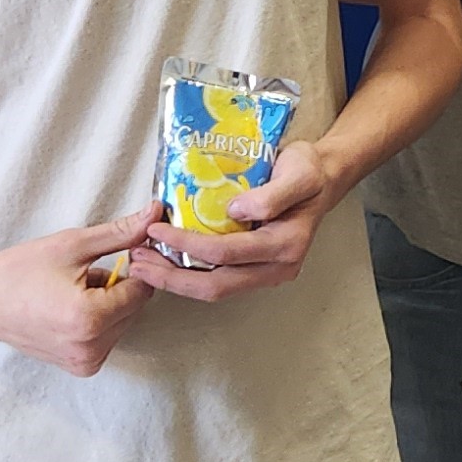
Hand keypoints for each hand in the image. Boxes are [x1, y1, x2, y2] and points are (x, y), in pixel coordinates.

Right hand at [0, 213, 159, 372]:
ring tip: (74, 291)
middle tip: (85, 272)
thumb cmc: (19, 271)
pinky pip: (107, 337)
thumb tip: (155, 214)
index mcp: (90, 319)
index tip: (121, 252)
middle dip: (120, 286)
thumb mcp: (72, 245)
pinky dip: (99, 320)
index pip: (143, 289)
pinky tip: (70, 308)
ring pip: (123, 323)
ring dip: (110, 303)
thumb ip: (120, 232)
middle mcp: (90, 348)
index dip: (136, 266)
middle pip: (135, 308)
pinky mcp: (80, 367)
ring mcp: (84, 362)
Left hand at [135, 143, 333, 302]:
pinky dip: (188, 273)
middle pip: (216, 286)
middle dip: (172, 277)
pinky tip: (165, 259)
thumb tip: (236, 211)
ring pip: (214, 289)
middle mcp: (276, 267)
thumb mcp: (300, 174)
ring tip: (143, 264)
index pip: (226, 253)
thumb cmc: (309, 173)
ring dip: (176, 280)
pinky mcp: (255, 269)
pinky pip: (218, 278)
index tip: (156, 229)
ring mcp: (266, 272)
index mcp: (286, 246)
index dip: (187, 244)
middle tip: (138, 263)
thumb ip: (271, 195)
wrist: (323, 177)